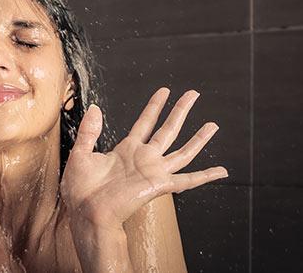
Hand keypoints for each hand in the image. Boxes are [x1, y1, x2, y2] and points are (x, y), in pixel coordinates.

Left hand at [60, 88, 227, 230]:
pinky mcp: (159, 185)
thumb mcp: (80, 154)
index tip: (165, 91)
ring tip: (213, 125)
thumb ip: (88, 131)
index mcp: (126, 150)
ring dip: (199, 138)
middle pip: (168, 129)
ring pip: (183, 151)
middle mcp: (144, 159)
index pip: (145, 122)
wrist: (87, 212)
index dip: (155, 106)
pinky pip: (188, 180)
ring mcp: (154, 171)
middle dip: (180, 111)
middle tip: (194, 94)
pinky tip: (222, 171)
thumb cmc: (80, 190)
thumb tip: (95, 108)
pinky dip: (206, 176)